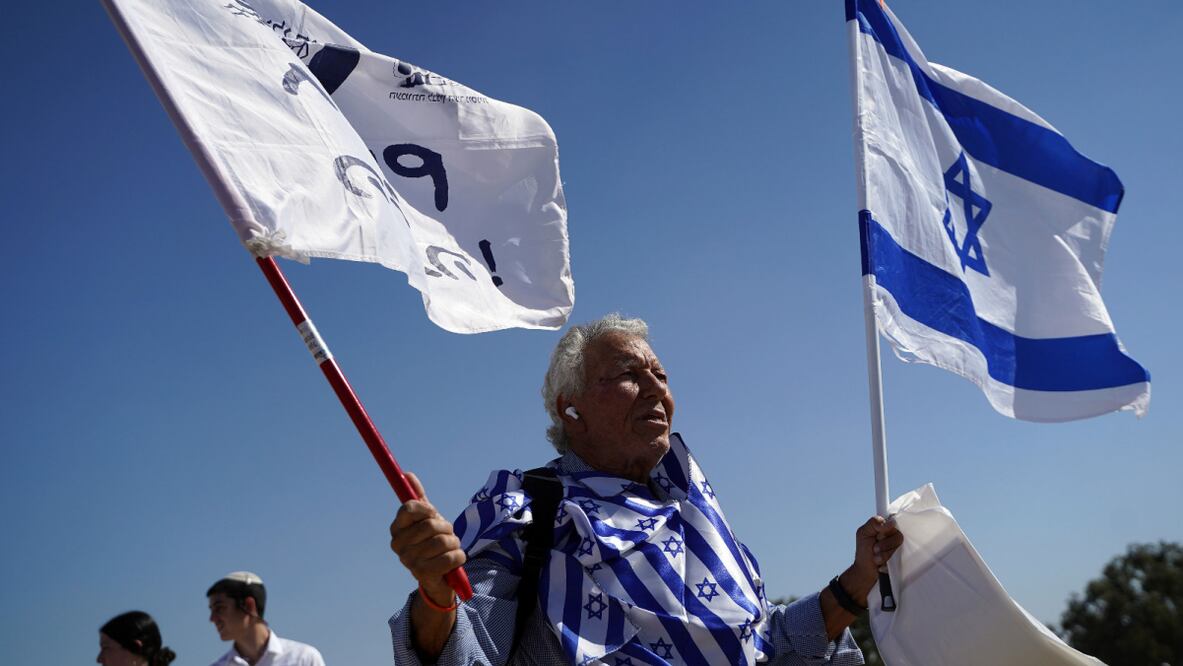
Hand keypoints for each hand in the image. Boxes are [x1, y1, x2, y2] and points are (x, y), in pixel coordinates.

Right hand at [389, 472, 465, 606]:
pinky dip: (458, 557)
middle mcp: (398, 546)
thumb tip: (407, 474)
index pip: (409, 508)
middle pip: (431, 525)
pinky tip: (454, 560)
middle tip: (447, 535)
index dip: (427, 509)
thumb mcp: (427, 520)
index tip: (434, 514)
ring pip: (443, 541)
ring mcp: (409, 562)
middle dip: (446, 528)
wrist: (438, 578)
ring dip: (454, 543)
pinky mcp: (423, 575)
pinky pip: (450, 557)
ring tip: (451, 548)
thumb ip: (419, 499)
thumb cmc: (431, 543)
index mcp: (396, 529)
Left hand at [840, 515, 902, 604]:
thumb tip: (890, 522)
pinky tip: (881, 562)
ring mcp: (896, 544)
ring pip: (898, 543)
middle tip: (874, 549)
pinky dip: (887, 559)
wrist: (866, 570)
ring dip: (885, 553)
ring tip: (876, 557)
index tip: (879, 534)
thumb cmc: (863, 551)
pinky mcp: (900, 555)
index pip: (892, 520)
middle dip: (884, 544)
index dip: (887, 527)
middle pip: (896, 533)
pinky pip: (899, 554)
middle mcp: (891, 533)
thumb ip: (874, 523)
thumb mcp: (863, 533)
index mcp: (883, 526)